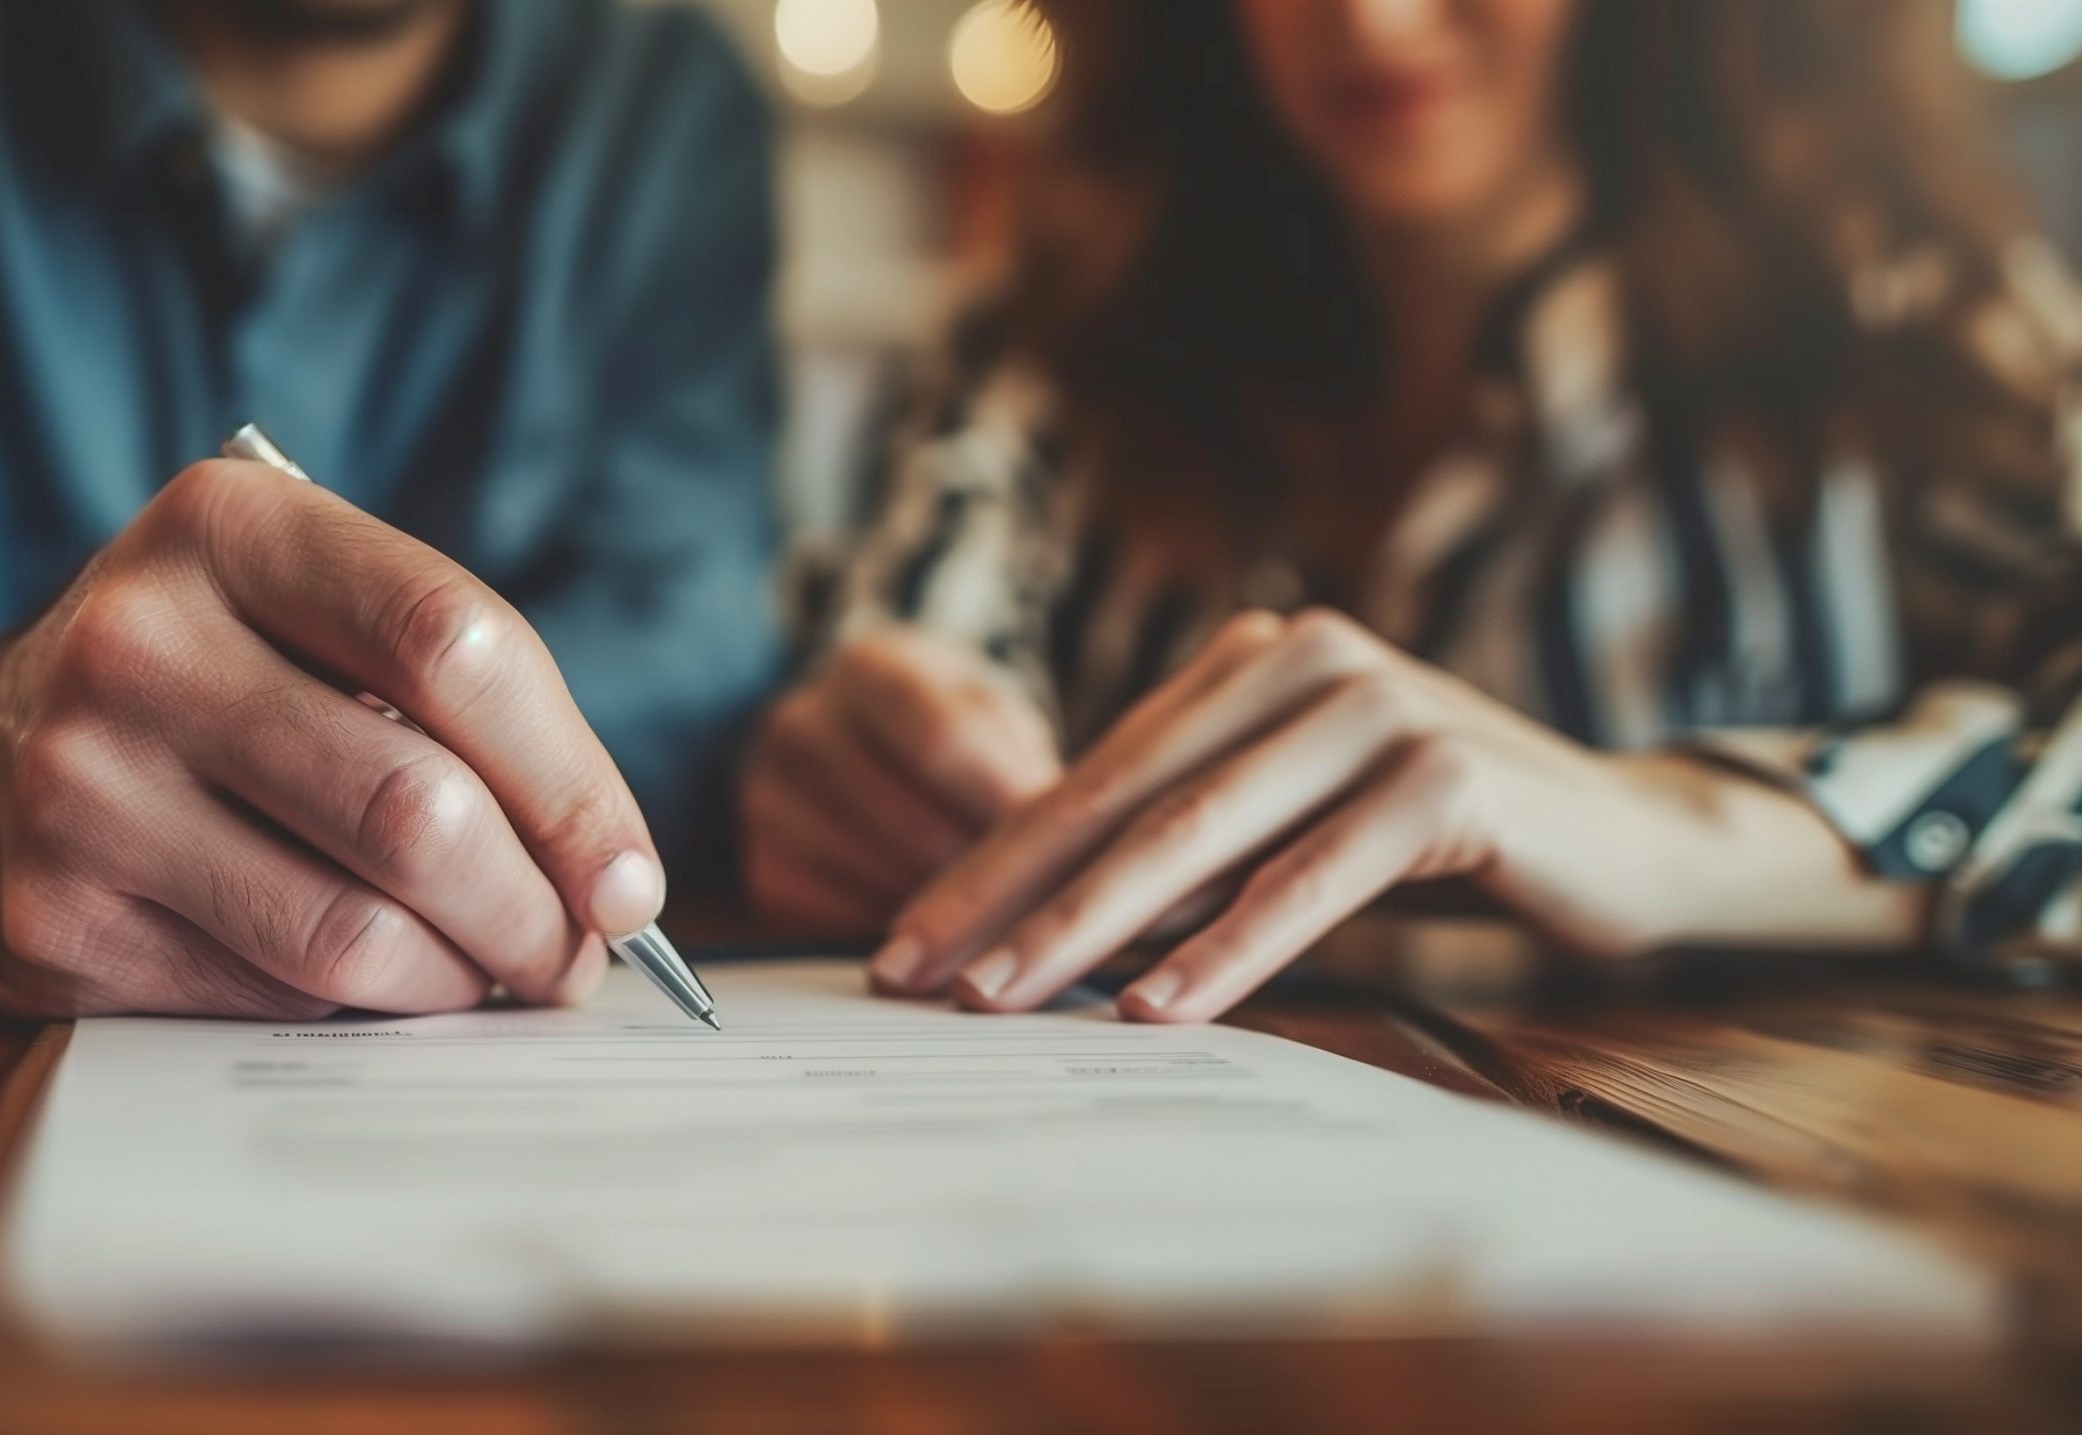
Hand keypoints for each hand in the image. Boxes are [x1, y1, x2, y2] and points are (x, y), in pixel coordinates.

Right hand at [0, 459, 662, 1017]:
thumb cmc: (215, 681)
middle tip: (575, 956)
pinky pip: (274, 995)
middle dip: (536, 913)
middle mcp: (136, 641)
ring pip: (354, 932)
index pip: (456, 645)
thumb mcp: (313, 610)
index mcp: (229, 525)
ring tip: (494, 974)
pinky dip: (363, 1009)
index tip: (628, 880)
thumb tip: (612, 882)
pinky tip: (379, 982)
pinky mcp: (52, 920)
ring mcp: (79, 785)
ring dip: (462, 980)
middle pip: (417, 809)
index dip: (574, 784)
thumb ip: (464, 697)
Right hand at [741, 628, 1059, 934]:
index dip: (1004, 800)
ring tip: (1008, 921)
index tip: (1067, 844)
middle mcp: (800, 725)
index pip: (938, 738)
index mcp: (867, 667)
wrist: (856, 735)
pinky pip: (846, 921)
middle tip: (1050, 906)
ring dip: (954, 913)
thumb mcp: (991, 710)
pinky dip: (903, 932)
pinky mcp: (765, 867)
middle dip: (991, 872)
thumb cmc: (946, 721)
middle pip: (913, 822)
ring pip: (883, 880)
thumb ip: (1019, 762)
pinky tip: (944, 929)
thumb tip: (1063, 849)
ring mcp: (769, 799)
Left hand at [869, 609, 1924, 1022]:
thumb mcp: (1289, 824)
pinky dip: (1227, 947)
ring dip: (1087, 924)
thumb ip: (1186, 844)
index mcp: (1246, 663)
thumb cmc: (1433, 841)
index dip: (987, 863)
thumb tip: (1031, 930)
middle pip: (1121, 799)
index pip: (1089, 775)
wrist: (1626, 839)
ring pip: (1198, 834)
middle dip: (1004, 896)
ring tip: (1003, 997)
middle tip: (913, 976)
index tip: (900, 945)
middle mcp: (1300, 661)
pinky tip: (1158, 1008)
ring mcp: (1375, 708)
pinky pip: (1309, 878)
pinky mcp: (1443, 776)